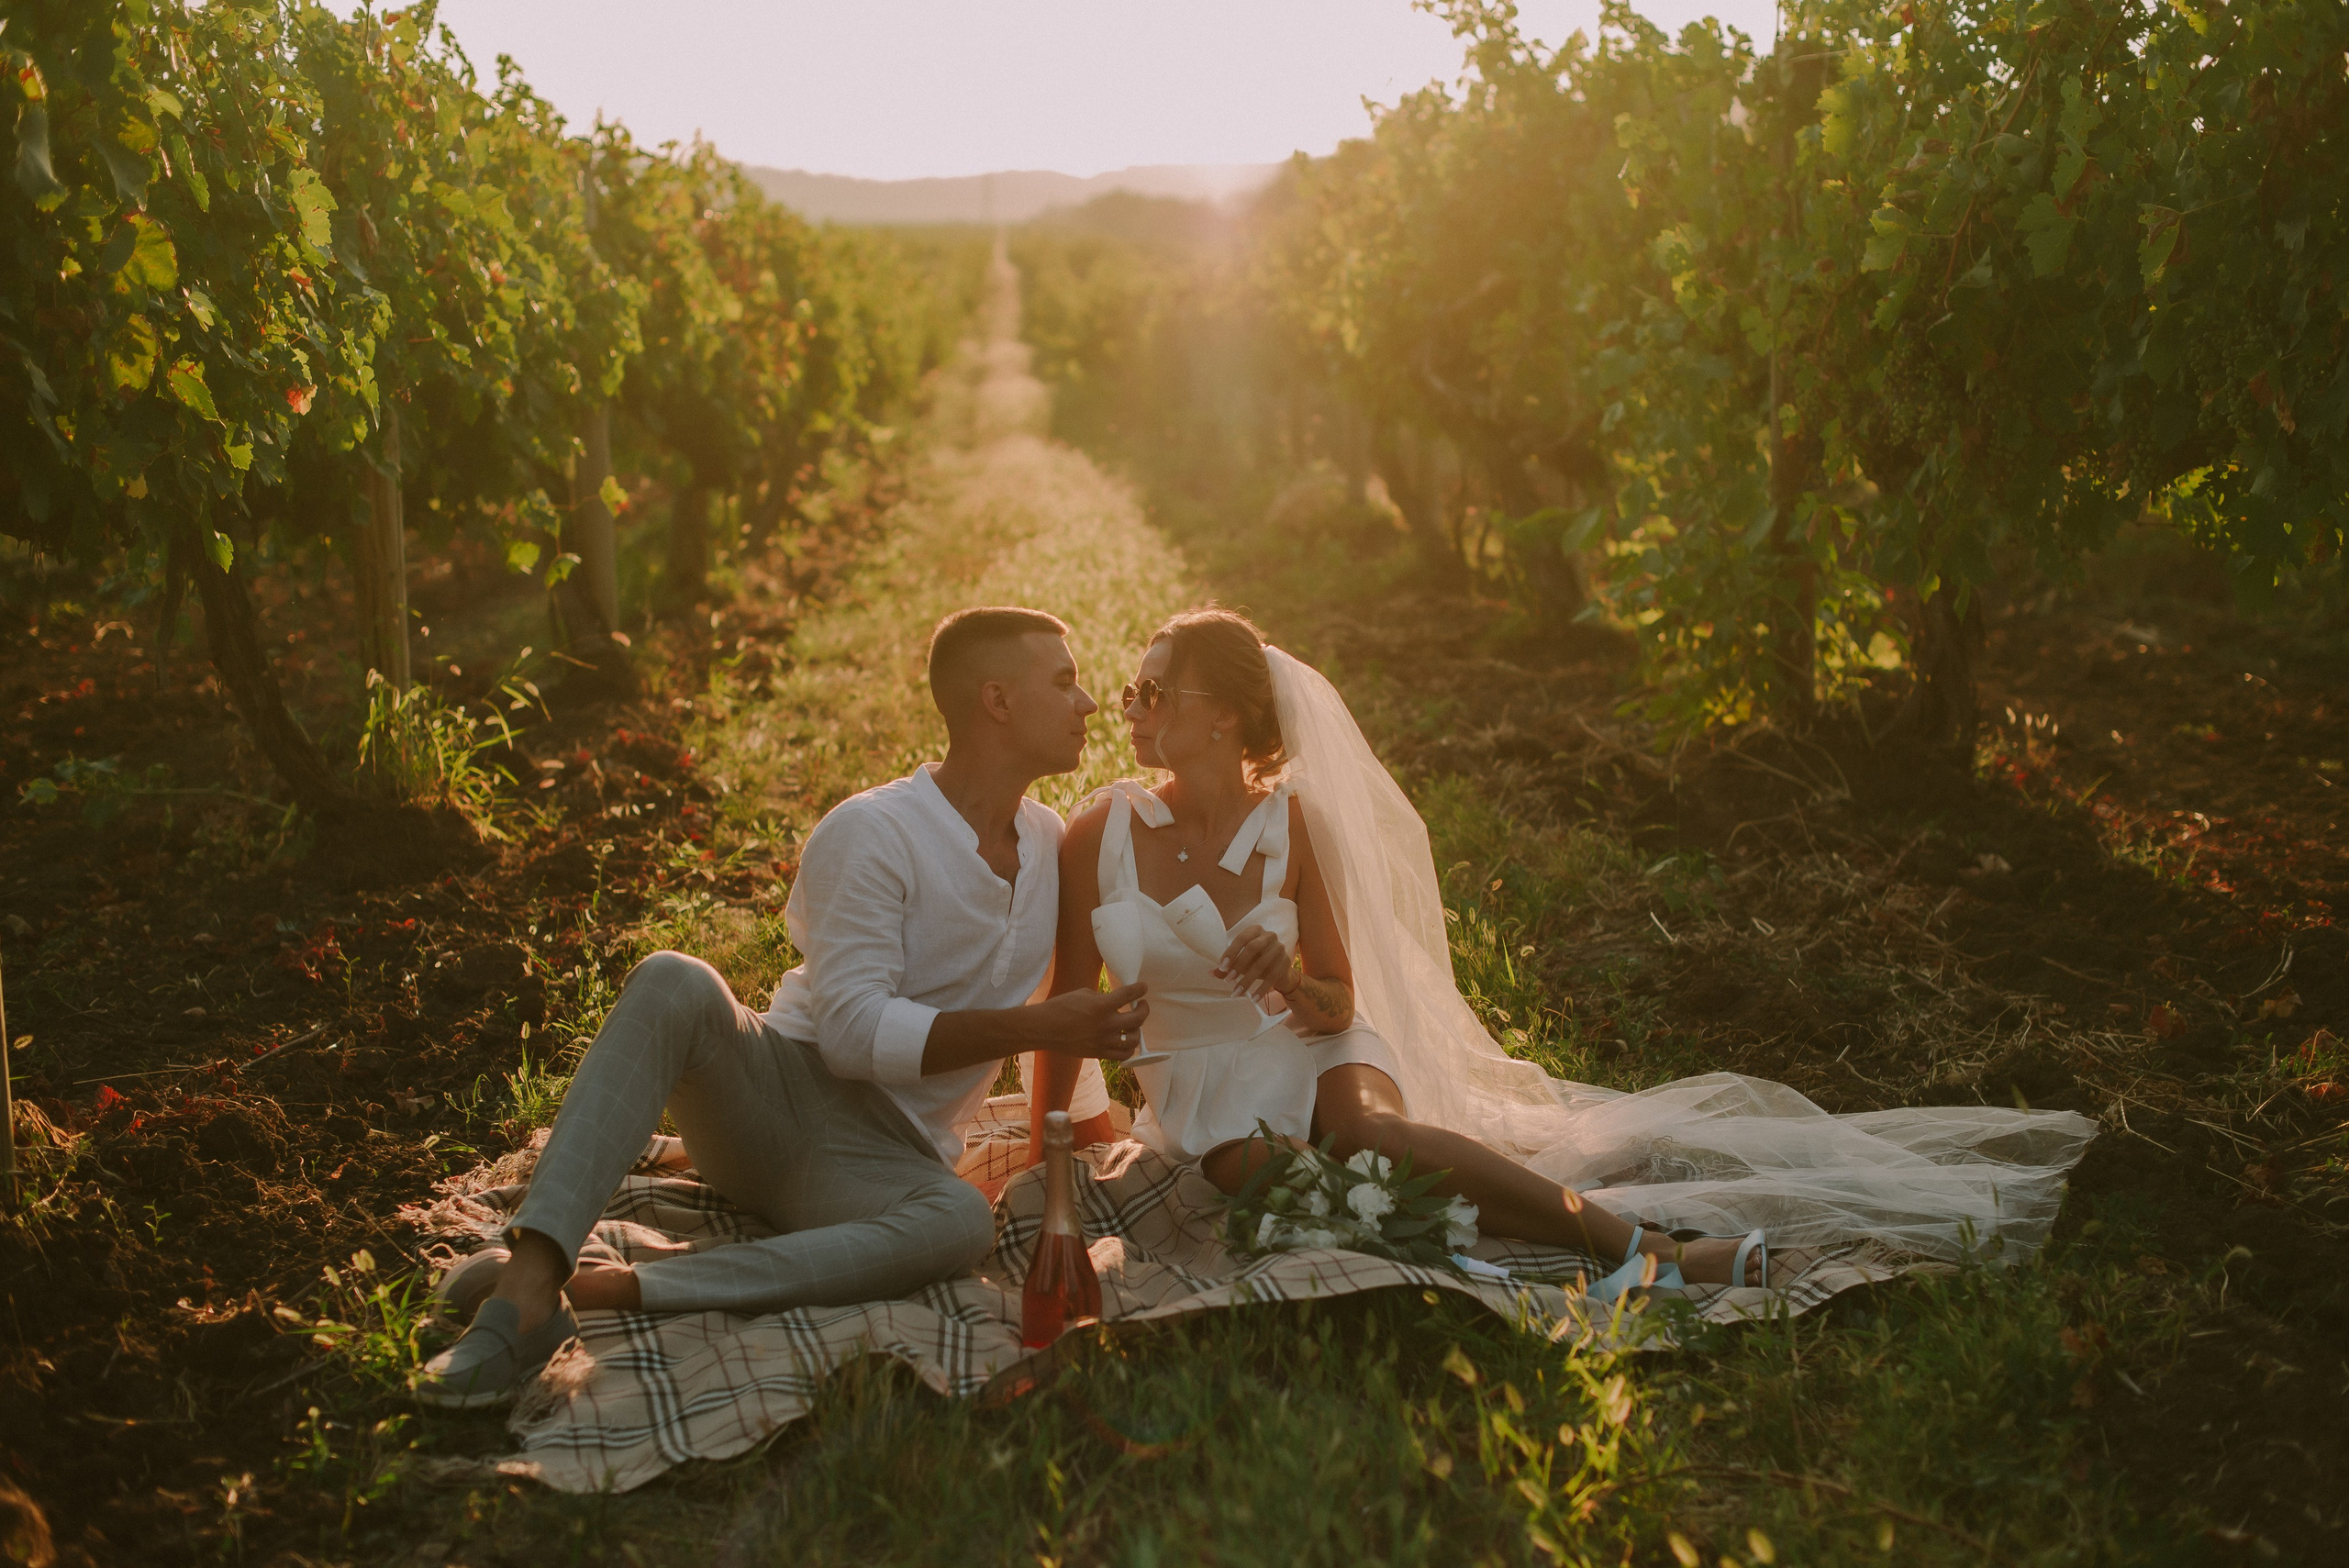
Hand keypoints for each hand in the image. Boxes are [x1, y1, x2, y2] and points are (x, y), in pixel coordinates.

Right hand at [1031, 982, 1149, 1059]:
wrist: (1044, 1028)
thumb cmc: (1061, 1007)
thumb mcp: (1083, 994)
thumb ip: (1103, 998)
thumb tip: (1115, 1002)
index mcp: (1101, 1006)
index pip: (1129, 995)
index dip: (1139, 989)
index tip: (1143, 987)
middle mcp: (1106, 1024)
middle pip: (1138, 1019)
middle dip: (1144, 1009)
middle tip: (1141, 1005)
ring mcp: (1103, 1041)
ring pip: (1134, 1039)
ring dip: (1138, 1030)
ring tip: (1134, 1025)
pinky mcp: (1099, 1053)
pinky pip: (1122, 1055)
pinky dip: (1128, 1048)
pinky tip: (1126, 1041)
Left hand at [1215, 924, 1295, 1003]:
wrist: (1280, 972)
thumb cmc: (1256, 962)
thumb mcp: (1242, 962)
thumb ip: (1228, 966)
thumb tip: (1211, 973)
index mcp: (1255, 930)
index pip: (1241, 938)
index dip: (1231, 952)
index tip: (1221, 966)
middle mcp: (1269, 936)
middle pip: (1253, 948)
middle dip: (1239, 965)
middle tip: (1228, 980)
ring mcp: (1279, 948)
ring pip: (1262, 964)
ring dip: (1248, 980)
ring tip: (1237, 992)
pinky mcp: (1286, 962)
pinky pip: (1273, 976)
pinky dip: (1261, 989)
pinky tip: (1253, 999)